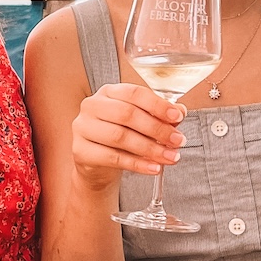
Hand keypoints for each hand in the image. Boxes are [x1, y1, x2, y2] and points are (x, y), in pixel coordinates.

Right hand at [71, 83, 185, 189]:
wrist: (98, 163)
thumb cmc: (121, 136)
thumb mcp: (141, 123)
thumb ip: (159, 115)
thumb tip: (180, 111)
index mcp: (108, 92)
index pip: (134, 93)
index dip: (157, 104)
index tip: (177, 116)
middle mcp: (92, 105)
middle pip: (126, 114)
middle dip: (157, 128)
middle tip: (178, 140)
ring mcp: (82, 127)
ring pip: (120, 137)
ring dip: (150, 148)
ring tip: (170, 157)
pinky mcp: (80, 150)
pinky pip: (113, 158)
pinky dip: (137, 164)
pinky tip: (154, 168)